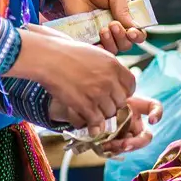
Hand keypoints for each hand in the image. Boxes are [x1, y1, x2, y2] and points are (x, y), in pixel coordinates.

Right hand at [15, 25, 137, 128]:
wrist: (49, 58)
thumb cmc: (69, 53)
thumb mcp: (96, 54)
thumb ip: (109, 68)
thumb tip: (117, 81)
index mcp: (114, 65)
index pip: (131, 85)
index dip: (125, 92)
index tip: (117, 95)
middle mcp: (109, 80)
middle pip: (121, 102)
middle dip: (113, 105)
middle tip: (102, 105)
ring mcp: (98, 93)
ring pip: (109, 113)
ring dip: (102, 115)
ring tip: (93, 112)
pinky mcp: (85, 105)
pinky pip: (96, 120)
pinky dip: (94, 125)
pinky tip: (90, 126)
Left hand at [49, 0, 144, 52]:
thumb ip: (124, 9)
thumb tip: (134, 27)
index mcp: (125, 16)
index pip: (137, 32)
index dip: (138, 36)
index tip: (132, 33)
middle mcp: (115, 27)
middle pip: (126, 44)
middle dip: (123, 38)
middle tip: (113, 24)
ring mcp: (101, 33)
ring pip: (113, 49)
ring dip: (112, 43)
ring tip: (103, 29)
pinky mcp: (87, 37)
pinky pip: (96, 50)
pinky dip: (99, 50)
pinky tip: (98, 44)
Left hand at [99, 94, 164, 155]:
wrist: (83, 108)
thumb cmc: (98, 98)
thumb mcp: (107, 94)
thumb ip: (116, 97)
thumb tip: (128, 109)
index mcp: (137, 108)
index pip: (154, 107)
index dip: (157, 114)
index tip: (152, 120)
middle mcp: (134, 123)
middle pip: (145, 137)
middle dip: (137, 143)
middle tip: (124, 145)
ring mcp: (125, 135)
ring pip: (130, 146)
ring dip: (121, 147)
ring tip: (107, 145)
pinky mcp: (113, 144)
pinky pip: (117, 151)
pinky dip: (111, 150)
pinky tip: (102, 146)